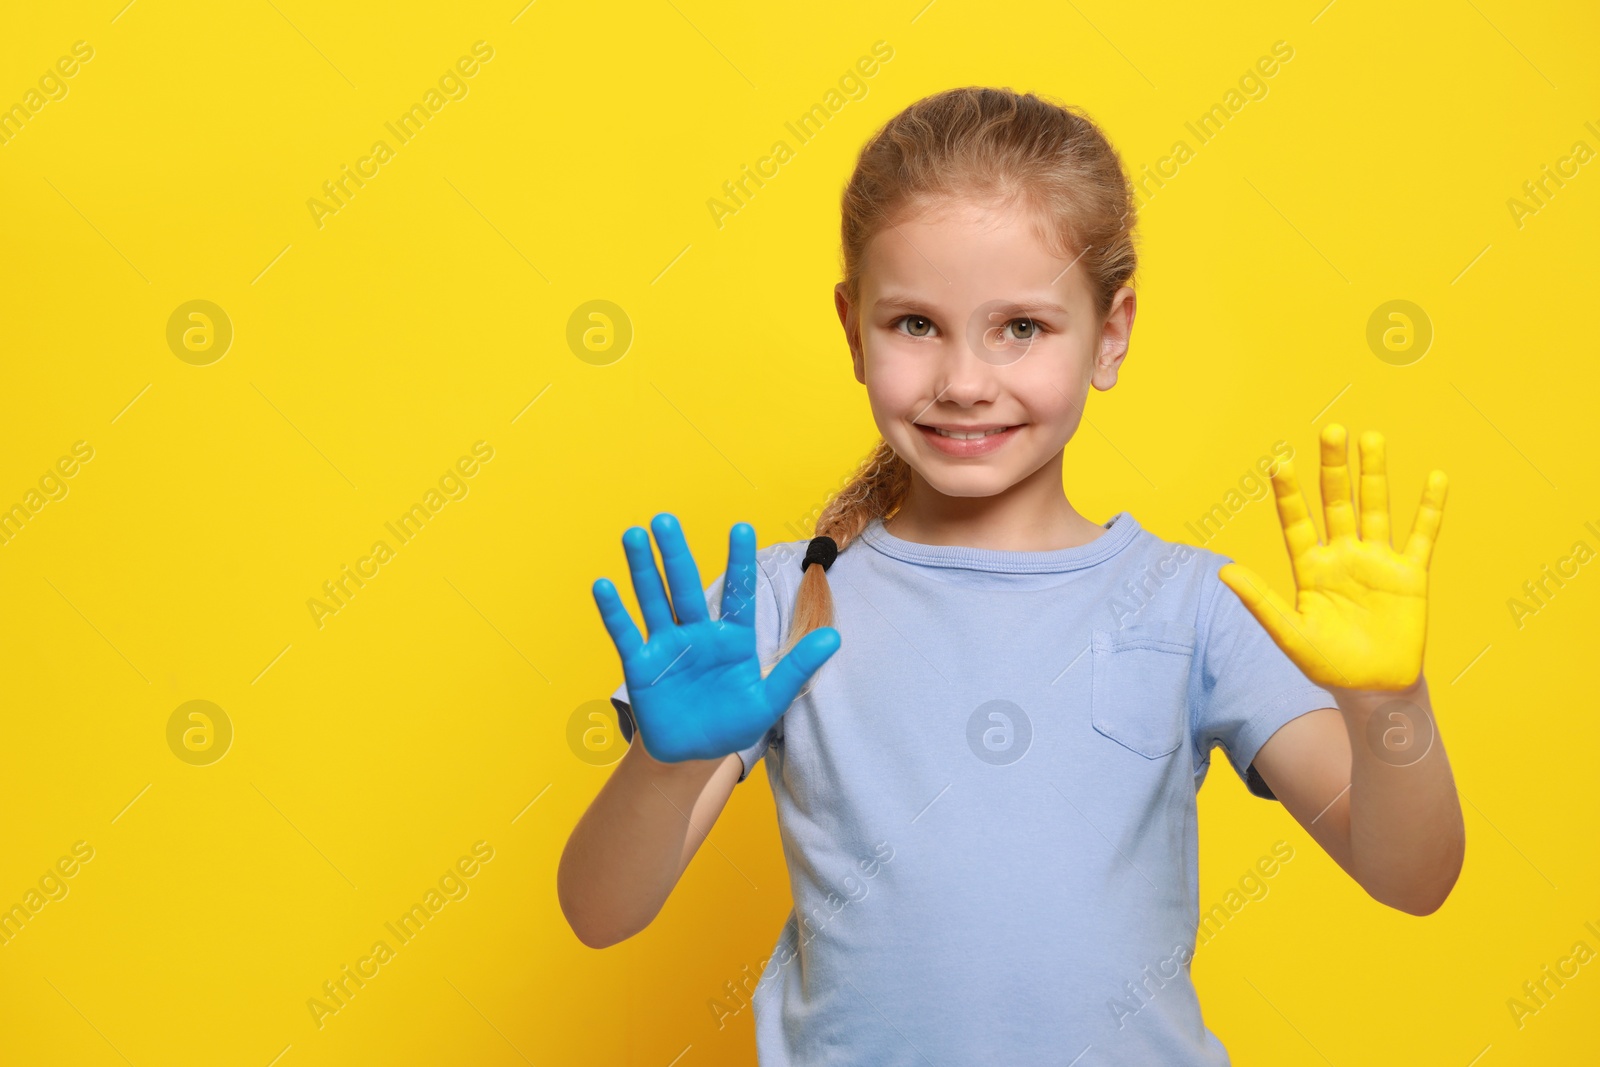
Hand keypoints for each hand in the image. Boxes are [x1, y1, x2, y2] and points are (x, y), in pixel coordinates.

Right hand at [592, 513, 840, 763]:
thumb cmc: (733, 723)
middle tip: (665, 519)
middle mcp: (698, 633)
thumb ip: (796, 668)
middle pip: (685, 586)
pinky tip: (603, 585)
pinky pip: (626, 634)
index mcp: (733, 638)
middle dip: (675, 554)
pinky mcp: (641, 665)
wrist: (693, 754)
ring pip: (653, 600)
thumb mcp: (769, 700)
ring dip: (643, 570)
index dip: (738, 561)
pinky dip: (614, 612)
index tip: (741, 527)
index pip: (737, 592)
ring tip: (633, 535)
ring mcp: (667, 646)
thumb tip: (834, 636)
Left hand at [1217, 424, 1446, 691]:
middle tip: (1332, 430)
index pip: (1297, 522)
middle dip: (1333, 468)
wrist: (1372, 688)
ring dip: (1374, 474)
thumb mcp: (1289, 634)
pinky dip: (1430, 508)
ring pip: (1375, 508)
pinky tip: (1435, 478)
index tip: (1279, 464)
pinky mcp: (1410, 575)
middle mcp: (1342, 555)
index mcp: (1310, 567)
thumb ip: (1260, 601)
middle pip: (1336, 502)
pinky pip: (1423, 535)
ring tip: (1371, 437)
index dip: (1289, 494)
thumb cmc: (1326, 664)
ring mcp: (1377, 561)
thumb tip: (1224, 572)